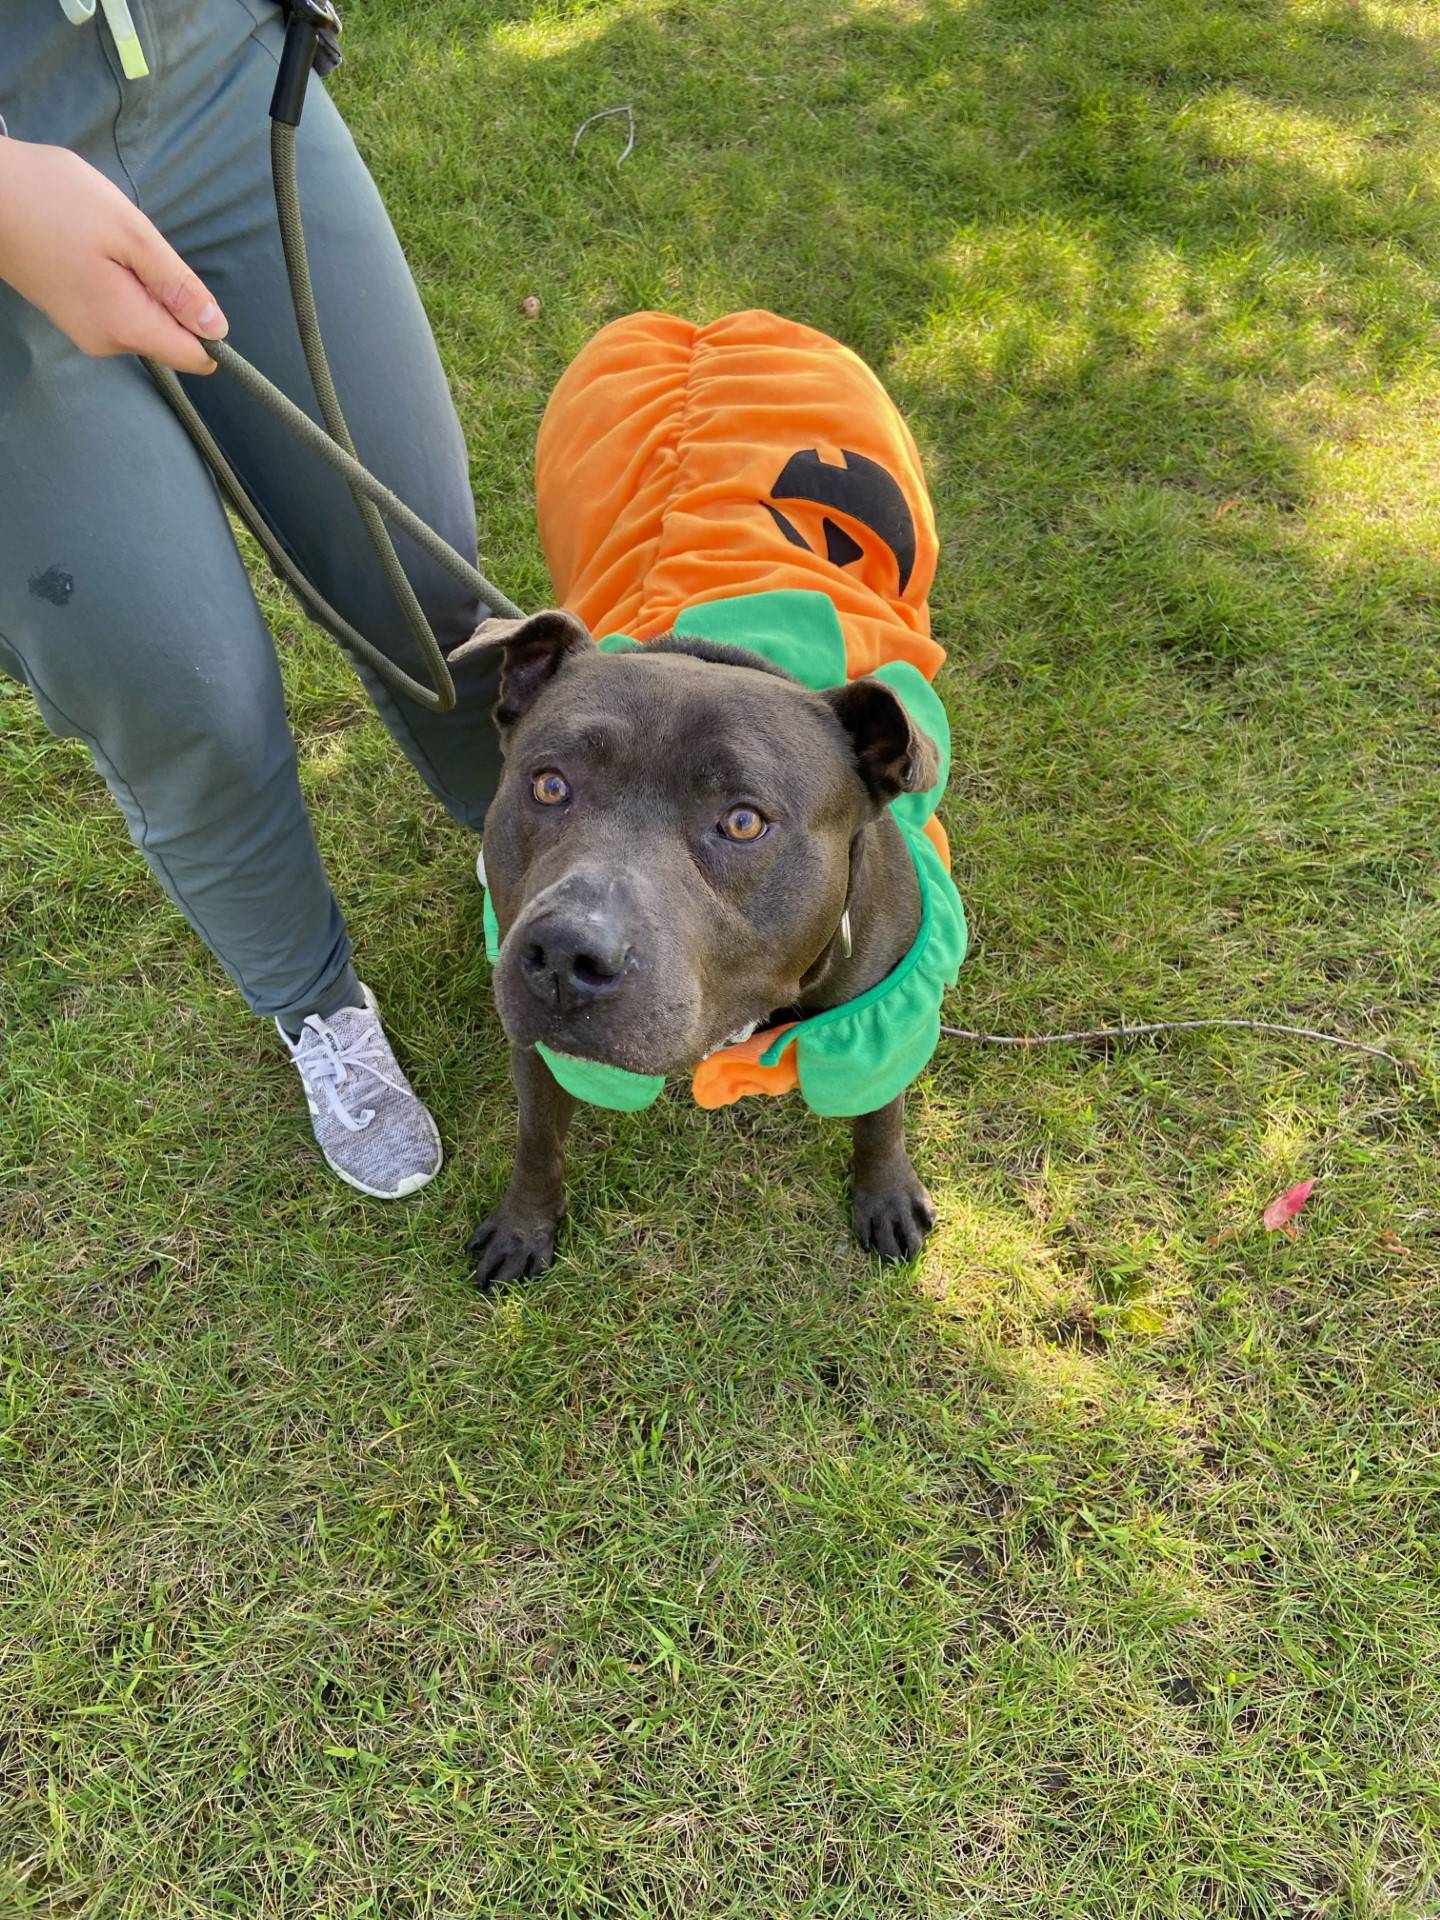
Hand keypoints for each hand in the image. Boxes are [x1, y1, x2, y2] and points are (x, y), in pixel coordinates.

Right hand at [0, 139, 227, 374]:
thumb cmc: (54, 201)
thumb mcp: (130, 233)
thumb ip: (177, 285)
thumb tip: (217, 329)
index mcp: (127, 327)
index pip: (194, 357)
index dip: (207, 328)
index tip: (185, 285)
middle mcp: (107, 343)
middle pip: (169, 338)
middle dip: (169, 297)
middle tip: (133, 250)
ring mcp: (85, 332)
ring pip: (143, 321)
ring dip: (142, 285)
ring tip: (106, 246)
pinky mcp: (72, 316)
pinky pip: (118, 309)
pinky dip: (120, 282)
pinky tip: (94, 250)